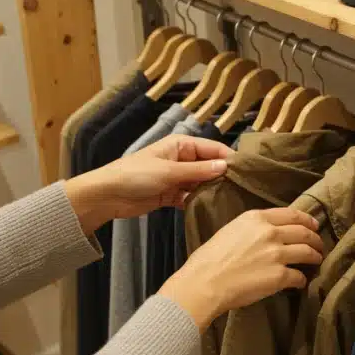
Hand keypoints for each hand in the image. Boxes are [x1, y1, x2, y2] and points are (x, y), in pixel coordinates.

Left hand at [63, 135, 232, 233]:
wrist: (108, 196)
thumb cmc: (136, 175)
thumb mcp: (170, 171)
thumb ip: (199, 170)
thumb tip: (226, 167)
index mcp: (180, 145)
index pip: (212, 148)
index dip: (228, 158)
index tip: (246, 170)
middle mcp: (181, 159)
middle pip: (209, 166)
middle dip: (223, 176)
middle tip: (243, 189)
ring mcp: (177, 178)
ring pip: (202, 182)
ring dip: (212, 190)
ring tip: (232, 200)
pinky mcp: (172, 195)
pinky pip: (192, 196)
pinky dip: (200, 201)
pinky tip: (213, 208)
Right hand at [159, 208, 324, 328]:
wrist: (204, 282)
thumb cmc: (208, 259)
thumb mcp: (230, 230)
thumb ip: (251, 229)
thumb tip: (266, 234)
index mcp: (256, 218)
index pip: (291, 214)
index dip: (306, 220)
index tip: (313, 225)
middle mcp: (270, 233)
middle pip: (304, 232)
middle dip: (315, 238)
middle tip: (319, 244)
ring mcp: (277, 254)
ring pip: (307, 252)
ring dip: (315, 257)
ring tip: (316, 261)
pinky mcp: (279, 276)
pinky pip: (299, 277)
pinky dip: (302, 280)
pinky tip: (300, 283)